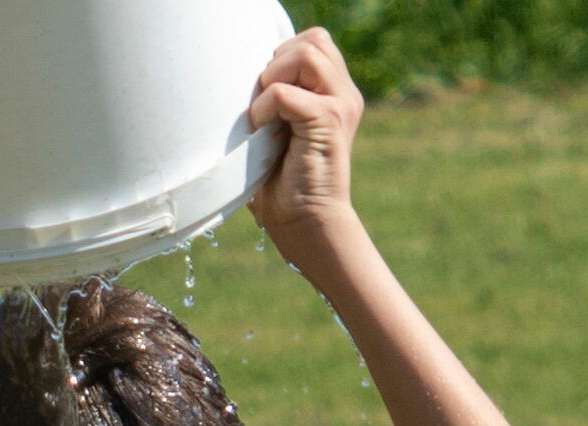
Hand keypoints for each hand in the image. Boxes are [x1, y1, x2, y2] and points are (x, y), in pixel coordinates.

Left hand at [244, 28, 368, 272]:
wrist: (306, 224)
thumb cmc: (284, 185)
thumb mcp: (278, 130)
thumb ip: (275, 98)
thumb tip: (243, 75)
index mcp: (336, 93)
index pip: (315, 41)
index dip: (284, 55)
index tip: (266, 91)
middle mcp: (344, 94)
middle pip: (314, 39)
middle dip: (278, 61)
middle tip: (264, 100)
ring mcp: (341, 105)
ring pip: (305, 54)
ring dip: (273, 77)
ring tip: (264, 111)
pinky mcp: (328, 122)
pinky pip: (284, 92)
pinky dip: (264, 106)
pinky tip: (259, 128)